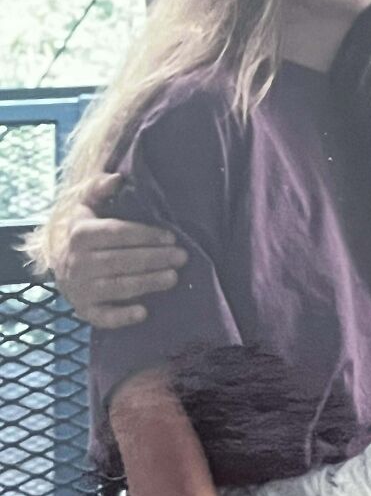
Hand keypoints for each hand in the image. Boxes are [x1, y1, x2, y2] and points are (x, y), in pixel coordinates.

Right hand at [56, 173, 187, 327]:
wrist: (63, 268)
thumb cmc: (84, 234)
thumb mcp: (86, 207)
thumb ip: (99, 188)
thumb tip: (119, 178)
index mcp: (80, 234)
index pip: (116, 233)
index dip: (145, 235)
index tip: (171, 237)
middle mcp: (77, 262)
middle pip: (120, 261)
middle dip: (154, 259)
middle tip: (182, 257)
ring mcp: (81, 289)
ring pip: (118, 286)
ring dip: (147, 283)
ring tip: (173, 277)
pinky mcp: (85, 311)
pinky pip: (104, 317)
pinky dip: (123, 317)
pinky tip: (144, 312)